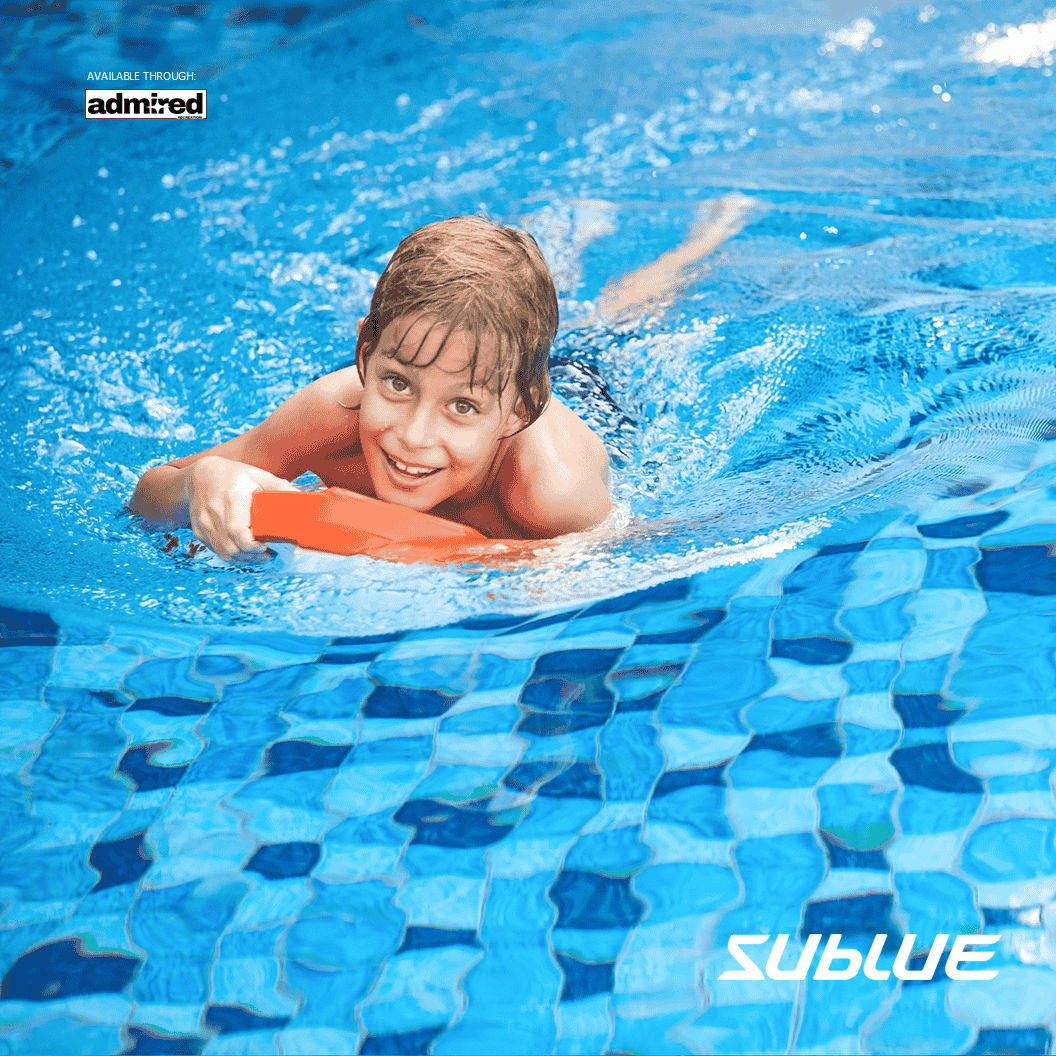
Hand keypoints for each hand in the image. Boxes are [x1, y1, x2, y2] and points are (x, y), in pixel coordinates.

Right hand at [183, 455, 298, 561]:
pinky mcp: (199, 531)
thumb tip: (305, 500)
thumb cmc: (236, 475)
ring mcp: (203, 523)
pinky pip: (217, 551)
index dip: (253, 546)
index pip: (238, 532)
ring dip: (244, 559)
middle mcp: (214, 511)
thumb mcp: (260, 476)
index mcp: (232, 497)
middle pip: (232, 548)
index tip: (268, 546)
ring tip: (260, 555)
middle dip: (253, 557)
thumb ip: (281, 488)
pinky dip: (233, 555)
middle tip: (270, 554)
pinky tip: (246, 552)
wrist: (201, 475)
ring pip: (224, 553)